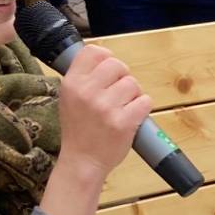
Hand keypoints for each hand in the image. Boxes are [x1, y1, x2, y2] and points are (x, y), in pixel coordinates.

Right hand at [55, 45, 151, 176]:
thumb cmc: (79, 130)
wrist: (82, 162)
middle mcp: (87, 92)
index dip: (106, 58)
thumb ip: (84, 77)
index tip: (109, 71)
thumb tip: (105, 56)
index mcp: (72, 84)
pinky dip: (143, 108)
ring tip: (123, 108)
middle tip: (118, 93)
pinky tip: (132, 116)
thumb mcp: (69, 99)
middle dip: (123, 77)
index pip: (93, 51)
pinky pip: (145, 101)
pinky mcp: (123, 122)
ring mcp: (105, 108)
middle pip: (117, 64)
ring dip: (133, 94)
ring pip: (133, 83)